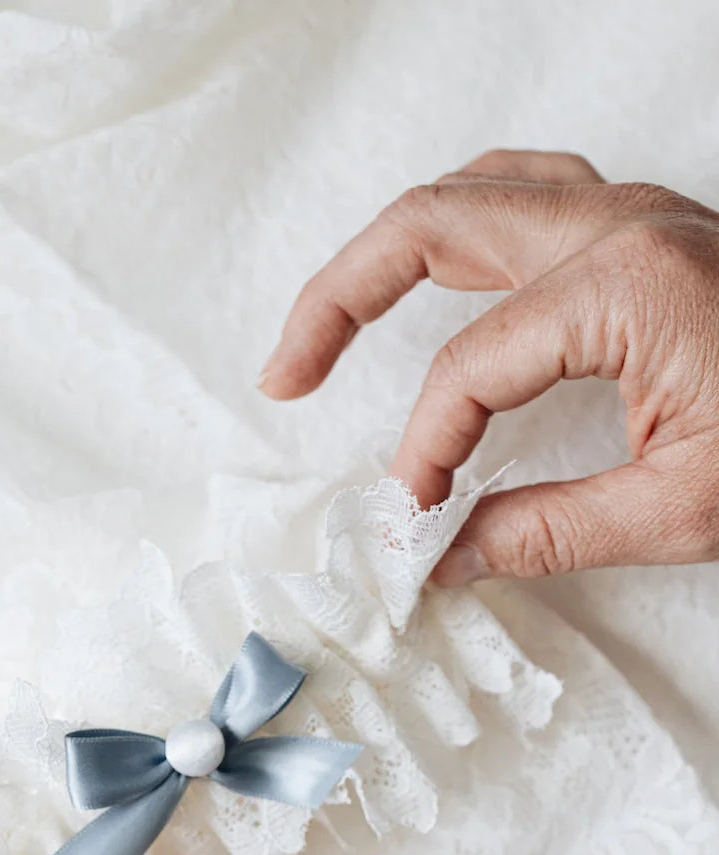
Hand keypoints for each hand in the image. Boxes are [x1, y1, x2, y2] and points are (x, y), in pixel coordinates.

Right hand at [258, 148, 718, 583]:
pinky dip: (458, 234)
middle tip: (284, 372)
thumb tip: (449, 556)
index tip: (412, 521)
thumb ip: (550, 531)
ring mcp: (633, 212)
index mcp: (624, 281)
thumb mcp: (685, 507)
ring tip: (333, 320)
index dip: (424, 449)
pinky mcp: (645, 228)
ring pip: (472, 191)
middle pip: (431, 225)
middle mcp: (619, 222)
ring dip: (388, 249)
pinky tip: (440, 282)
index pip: (469, 366)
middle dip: (339, 297)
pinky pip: (522, 197)